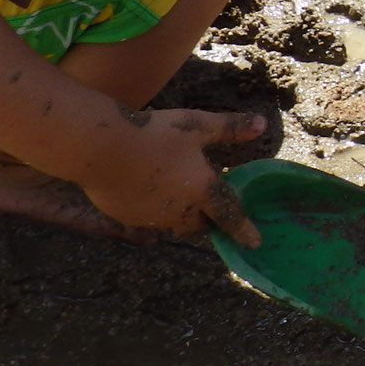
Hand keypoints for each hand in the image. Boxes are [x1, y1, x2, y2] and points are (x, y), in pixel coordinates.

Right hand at [84, 109, 264, 243]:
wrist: (101, 148)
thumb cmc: (154, 133)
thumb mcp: (198, 124)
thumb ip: (230, 127)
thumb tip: (263, 124)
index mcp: (202, 189)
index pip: (229, 214)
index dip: (243, 229)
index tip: (254, 242)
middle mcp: (179, 210)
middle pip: (200, 224)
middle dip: (208, 219)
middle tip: (211, 209)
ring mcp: (151, 216)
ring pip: (173, 223)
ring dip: (181, 215)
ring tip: (180, 199)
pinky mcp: (126, 216)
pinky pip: (147, 219)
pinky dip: (154, 209)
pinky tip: (147, 190)